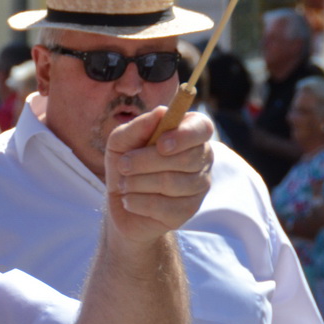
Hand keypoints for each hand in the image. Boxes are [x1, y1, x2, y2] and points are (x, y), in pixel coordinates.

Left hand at [102, 108, 213, 244]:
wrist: (121, 202)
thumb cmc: (126, 163)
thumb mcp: (121, 142)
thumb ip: (138, 126)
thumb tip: (161, 112)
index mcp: (189, 134)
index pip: (202, 127)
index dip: (185, 135)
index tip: (161, 144)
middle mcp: (202, 158)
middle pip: (186, 158)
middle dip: (146, 161)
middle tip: (123, 165)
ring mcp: (199, 187)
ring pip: (172, 183)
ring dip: (138, 183)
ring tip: (123, 184)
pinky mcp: (188, 211)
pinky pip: (164, 206)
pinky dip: (137, 202)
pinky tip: (129, 200)